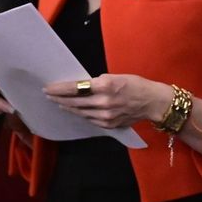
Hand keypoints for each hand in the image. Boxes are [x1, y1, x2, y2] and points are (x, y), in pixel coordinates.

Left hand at [45, 73, 168, 129]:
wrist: (152, 102)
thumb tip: (82, 87)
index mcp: (105, 86)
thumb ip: (99, 82)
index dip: (59, 89)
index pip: (75, 88)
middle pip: (74, 102)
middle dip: (59, 98)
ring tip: (60, 103)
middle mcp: (103, 102)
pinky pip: (90, 120)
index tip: (49, 88)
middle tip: (49, 95)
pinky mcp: (108, 125)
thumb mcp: (117, 76)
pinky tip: (76, 111)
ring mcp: (105, 116)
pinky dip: (81, 114)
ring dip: (68, 107)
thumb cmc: (136, 85)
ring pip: (80, 112)